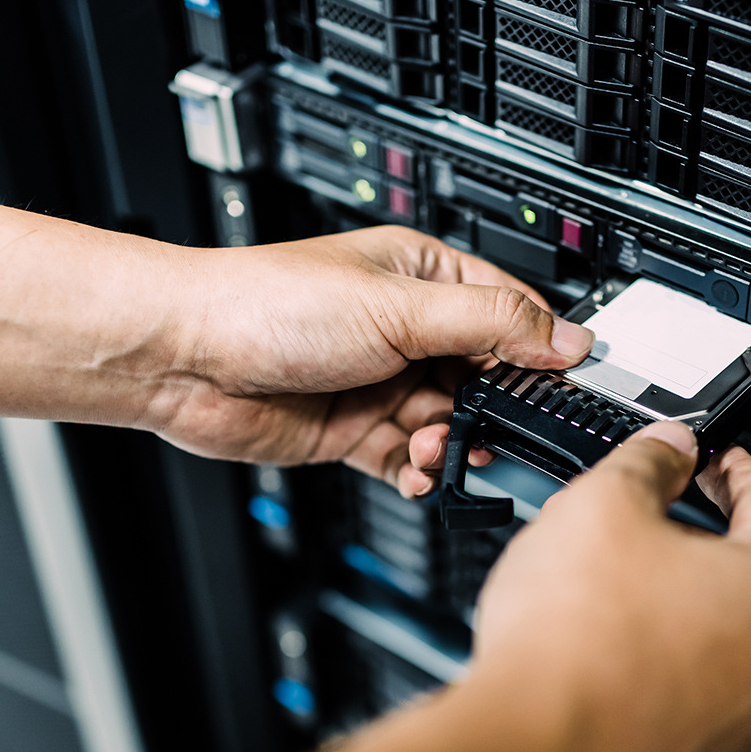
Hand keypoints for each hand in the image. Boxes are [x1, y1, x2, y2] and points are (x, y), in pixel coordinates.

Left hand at [158, 226, 592, 495]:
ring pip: (449, 423)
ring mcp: (381, 382)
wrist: (185, 359)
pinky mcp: (355, 429)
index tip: (563, 387)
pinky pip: (408, 459)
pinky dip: (420, 472)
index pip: (508, 313)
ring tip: (436, 445)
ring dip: (452, 442)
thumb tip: (565, 337)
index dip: (539, 350)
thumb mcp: (399, 307)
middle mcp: (406, 329)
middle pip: (484, 377)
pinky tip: (419, 472)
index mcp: (423, 278)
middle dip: (493, 409)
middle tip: (495, 430)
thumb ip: (490, 326)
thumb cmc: (270, 306)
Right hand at [467, 421, 750, 751]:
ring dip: (662, 595)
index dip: (730, 464)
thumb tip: (666, 449)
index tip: (707, 456)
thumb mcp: (603, 505)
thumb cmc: (576, 646)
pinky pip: (677, 680)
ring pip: (707, 628)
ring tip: (595, 579)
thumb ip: (646, 462)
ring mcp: (737, 716)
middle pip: (743, 568)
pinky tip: (587, 640)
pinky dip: (644, 650)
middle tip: (638, 513)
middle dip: (689, 533)